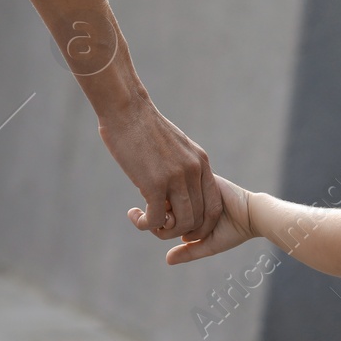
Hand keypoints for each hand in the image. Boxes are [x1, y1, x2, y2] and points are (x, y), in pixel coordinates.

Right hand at [98, 98, 222, 241]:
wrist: (126, 109)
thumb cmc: (144, 127)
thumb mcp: (174, 146)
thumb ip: (181, 167)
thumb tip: (176, 188)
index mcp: (201, 163)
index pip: (214, 206)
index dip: (202, 225)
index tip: (184, 228)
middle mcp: (194, 171)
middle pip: (198, 219)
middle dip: (179, 231)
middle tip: (159, 225)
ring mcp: (176, 178)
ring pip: (180, 224)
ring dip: (162, 230)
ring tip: (145, 221)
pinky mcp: (154, 184)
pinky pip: (156, 220)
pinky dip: (145, 224)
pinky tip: (135, 214)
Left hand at [129, 175, 252, 264]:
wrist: (254, 216)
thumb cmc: (234, 231)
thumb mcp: (209, 245)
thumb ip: (189, 252)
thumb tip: (167, 260)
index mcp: (187, 207)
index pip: (163, 211)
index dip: (162, 225)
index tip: (180, 237)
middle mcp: (189, 194)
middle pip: (162, 202)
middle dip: (168, 221)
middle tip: (186, 234)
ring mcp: (195, 184)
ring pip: (171, 195)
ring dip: (177, 215)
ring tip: (194, 229)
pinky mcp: (204, 178)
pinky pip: (185, 189)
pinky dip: (189, 206)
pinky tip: (202, 218)